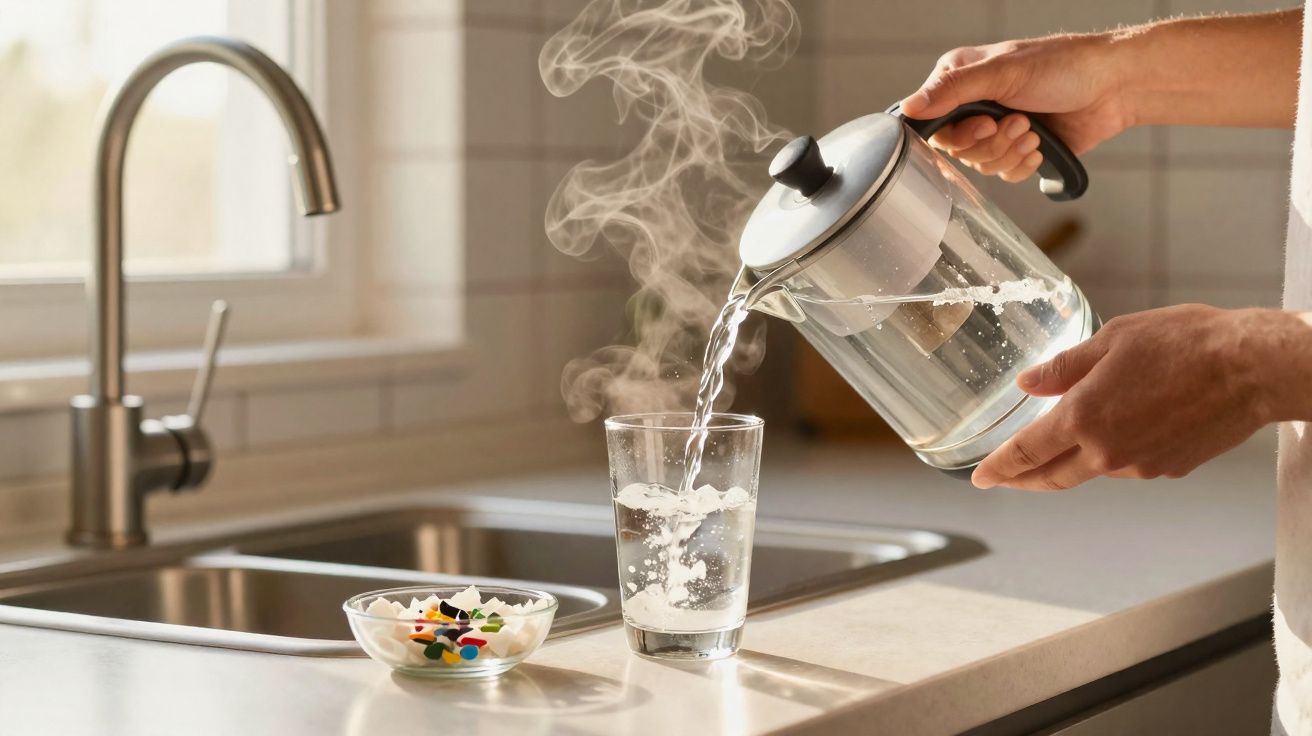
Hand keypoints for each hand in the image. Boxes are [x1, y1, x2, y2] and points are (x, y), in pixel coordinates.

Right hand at [899, 34, 1135, 182]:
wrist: (1113, 87)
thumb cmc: (1063, 66)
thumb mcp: (1002, 72)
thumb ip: (952, 90)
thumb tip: (907, 108)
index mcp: (961, 79)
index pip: (931, 122)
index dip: (956, 134)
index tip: (984, 125)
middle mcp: (974, 106)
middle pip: (957, 150)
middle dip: (991, 143)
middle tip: (1018, 121)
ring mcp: (996, 130)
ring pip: (980, 165)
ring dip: (1010, 152)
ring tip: (1033, 130)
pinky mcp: (1017, 150)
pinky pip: (1004, 175)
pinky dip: (1023, 164)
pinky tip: (1041, 145)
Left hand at [972, 306, 1311, 490]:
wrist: (1251, 368)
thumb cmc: (1184, 344)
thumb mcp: (1111, 340)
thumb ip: (1063, 367)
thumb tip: (1027, 383)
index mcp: (1083, 418)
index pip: (1026, 452)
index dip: (999, 467)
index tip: (980, 478)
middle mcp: (1107, 451)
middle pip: (1051, 476)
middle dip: (1023, 479)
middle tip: (1003, 479)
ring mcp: (1139, 465)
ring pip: (1091, 470)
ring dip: (1071, 462)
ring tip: (1062, 442)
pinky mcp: (1168, 469)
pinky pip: (1128, 465)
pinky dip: (1112, 453)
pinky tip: (1120, 430)